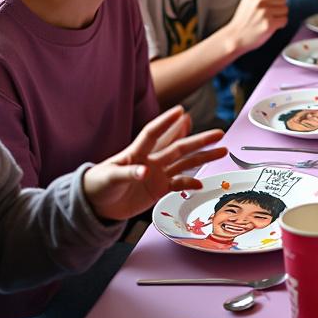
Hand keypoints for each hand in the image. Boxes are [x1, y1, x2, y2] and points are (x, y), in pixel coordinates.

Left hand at [83, 107, 226, 221]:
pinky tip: (202, 183)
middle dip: (199, 140)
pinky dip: (190, 183)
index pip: (153, 134)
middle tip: (218, 133)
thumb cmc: (97, 186)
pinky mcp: (158, 189)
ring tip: (221, 150)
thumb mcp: (109, 178)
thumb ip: (127, 174)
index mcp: (136, 153)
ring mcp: (157, 174)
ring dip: (202, 156)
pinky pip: (178, 184)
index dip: (166, 122)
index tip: (180, 112)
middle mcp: (151, 161)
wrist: (96, 205)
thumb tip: (144, 172)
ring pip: (184, 162)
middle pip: (178, 147)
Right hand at [228, 0, 289, 52]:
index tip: (266, 3)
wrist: (235, 38)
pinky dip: (280, 25)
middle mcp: (258, 0)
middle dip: (278, 6)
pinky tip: (269, 27)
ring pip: (285, 9)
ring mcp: (263, 12)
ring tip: (266, 20)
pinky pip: (285, 20)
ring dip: (279, 16)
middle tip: (266, 14)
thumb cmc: (246, 18)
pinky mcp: (269, 24)